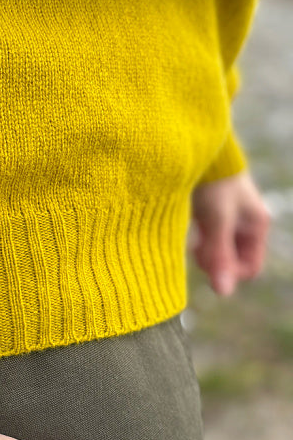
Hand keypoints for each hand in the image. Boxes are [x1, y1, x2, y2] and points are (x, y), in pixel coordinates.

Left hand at [189, 169, 271, 295]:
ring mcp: (227, 213)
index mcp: (256, 225)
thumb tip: (223, 293)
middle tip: (195, 248)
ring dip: (202, 246)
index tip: (208, 263)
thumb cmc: (212, 182)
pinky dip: (194, 233)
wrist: (196, 146)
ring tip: (189, 235)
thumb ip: (219, 255)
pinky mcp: (209, 206)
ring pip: (216, 245)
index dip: (229, 273)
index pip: (250, 268)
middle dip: (213, 259)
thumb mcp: (217, 221)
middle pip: (231, 257)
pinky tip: (183, 224)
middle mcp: (244, 221)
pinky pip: (204, 231)